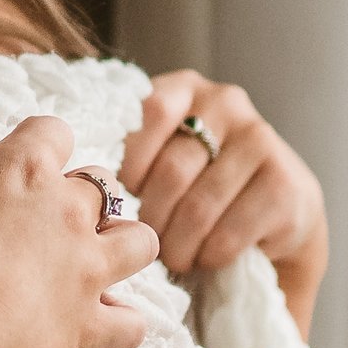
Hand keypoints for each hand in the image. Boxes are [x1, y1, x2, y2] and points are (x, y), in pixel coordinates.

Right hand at [0, 113, 158, 347]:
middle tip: (55, 214)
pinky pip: (133, 321)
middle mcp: (70, 211)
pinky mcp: (93, 322)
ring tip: (100, 254)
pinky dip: (124, 322)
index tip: (24, 162)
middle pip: (105, 181)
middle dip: (87, 192)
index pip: (55, 130)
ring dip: (125, 243)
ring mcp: (89, 268)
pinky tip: (105, 321)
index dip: (42, 143)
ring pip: (140, 240)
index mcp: (23, 171)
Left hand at [122, 72, 327, 333]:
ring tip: (176, 257)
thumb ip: (124, 155)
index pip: (146, 114)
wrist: (279, 219)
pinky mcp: (287, 185)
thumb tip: (61, 170)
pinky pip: (229, 231)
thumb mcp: (158, 162)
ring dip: (179, 245)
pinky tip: (208, 257)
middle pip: (170, 170)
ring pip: (198, 206)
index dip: (127, 166)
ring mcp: (261, 140)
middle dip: (153, 220)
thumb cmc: (197, 192)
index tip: (124, 200)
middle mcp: (226, 102)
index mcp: (183, 90)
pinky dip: (210, 255)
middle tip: (147, 244)